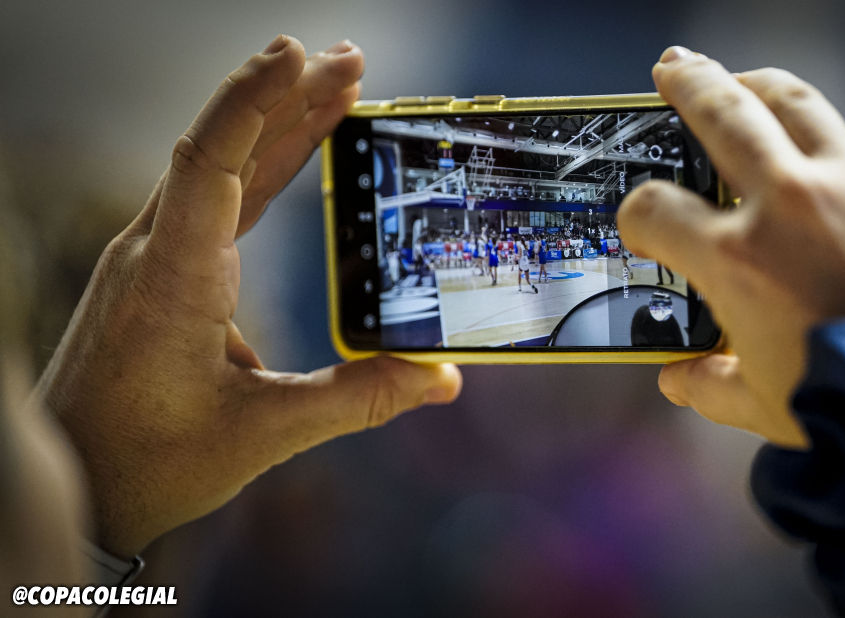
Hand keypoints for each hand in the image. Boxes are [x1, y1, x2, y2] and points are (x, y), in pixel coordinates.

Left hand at [35, 35, 462, 557]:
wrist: (78, 485)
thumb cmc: (149, 460)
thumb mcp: (264, 433)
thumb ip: (356, 400)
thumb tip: (440, 378)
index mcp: (173, 278)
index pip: (212, 162)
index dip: (254, 101)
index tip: (301, 56)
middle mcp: (155, 253)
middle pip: (224, 150)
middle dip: (288, 98)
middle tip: (351, 60)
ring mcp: (153, 260)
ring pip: (220, 171)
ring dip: (275, 126)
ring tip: (334, 87)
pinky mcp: (161, 275)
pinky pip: (215, 203)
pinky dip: (258, 169)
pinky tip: (292, 155)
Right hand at [618, 47, 844, 446]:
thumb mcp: (763, 405)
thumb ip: (708, 385)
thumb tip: (676, 379)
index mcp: (736, 259)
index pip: (654, 208)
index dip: (637, 216)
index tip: (644, 226)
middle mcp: (786, 204)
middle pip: (721, 111)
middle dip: (687, 84)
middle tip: (671, 70)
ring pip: (791, 100)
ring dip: (755, 83)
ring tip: (739, 80)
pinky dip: (818, 133)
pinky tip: (812, 145)